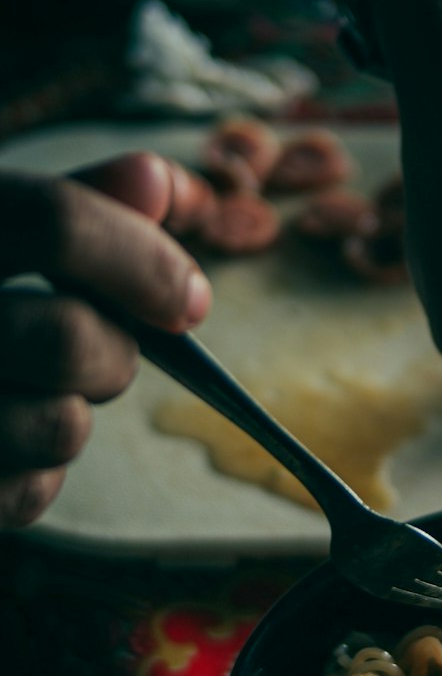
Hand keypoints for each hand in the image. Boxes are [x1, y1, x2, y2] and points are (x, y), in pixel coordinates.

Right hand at [0, 152, 211, 528]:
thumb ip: (73, 202)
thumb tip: (158, 182)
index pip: (56, 224)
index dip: (144, 260)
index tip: (189, 299)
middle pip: (71, 338)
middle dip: (117, 353)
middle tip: (103, 350)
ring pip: (63, 426)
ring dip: (77, 413)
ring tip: (37, 392)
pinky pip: (31, 493)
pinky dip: (39, 472)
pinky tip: (5, 438)